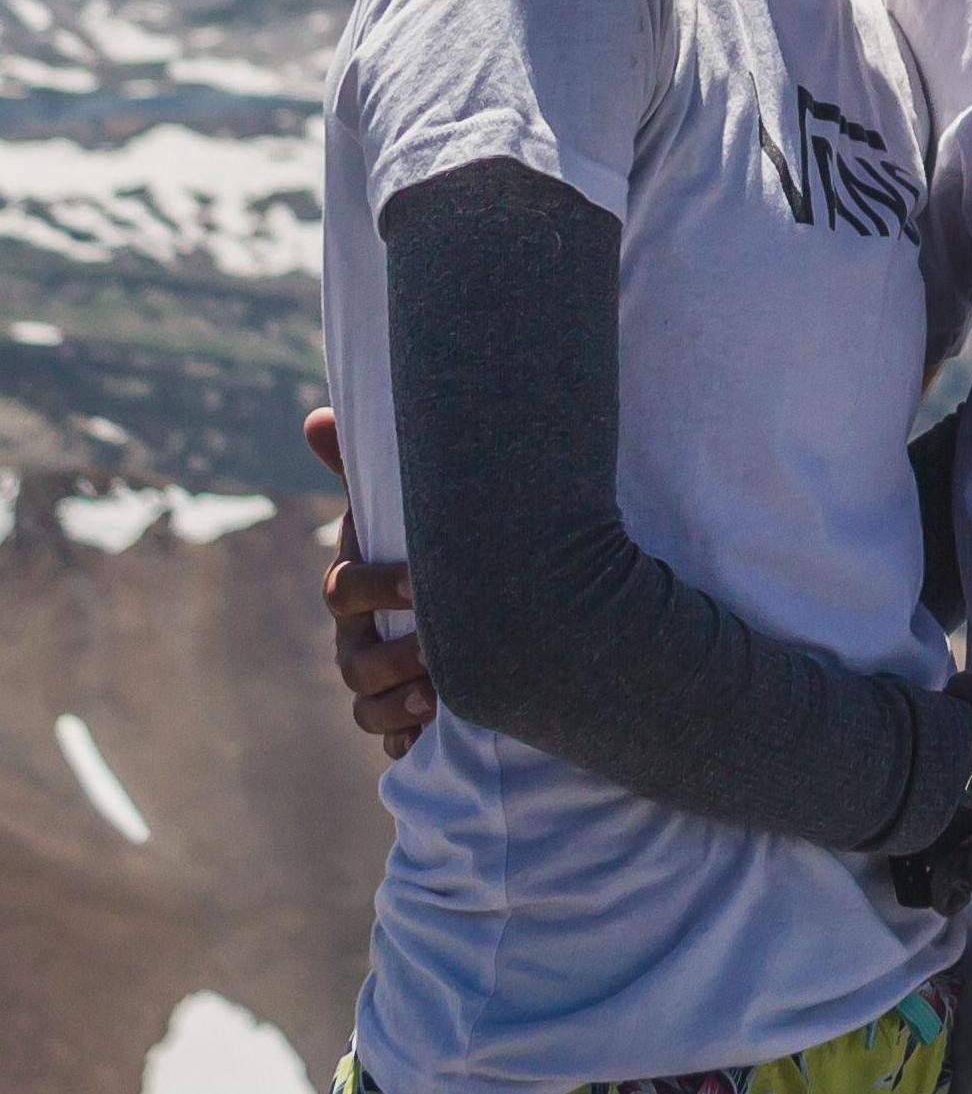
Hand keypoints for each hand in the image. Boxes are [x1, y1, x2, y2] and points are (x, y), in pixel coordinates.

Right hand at [304, 403, 433, 759]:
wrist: (464, 598)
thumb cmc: (425, 543)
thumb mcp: (404, 503)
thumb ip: (362, 463)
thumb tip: (315, 416)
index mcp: (355, 589)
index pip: (344, 590)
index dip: (378, 586)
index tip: (422, 580)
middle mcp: (357, 642)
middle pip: (356, 663)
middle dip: (395, 657)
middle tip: (442, 649)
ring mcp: (376, 685)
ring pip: (369, 709)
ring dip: (401, 705)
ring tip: (441, 694)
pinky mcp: (403, 721)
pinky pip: (393, 746)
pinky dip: (408, 744)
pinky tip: (432, 736)